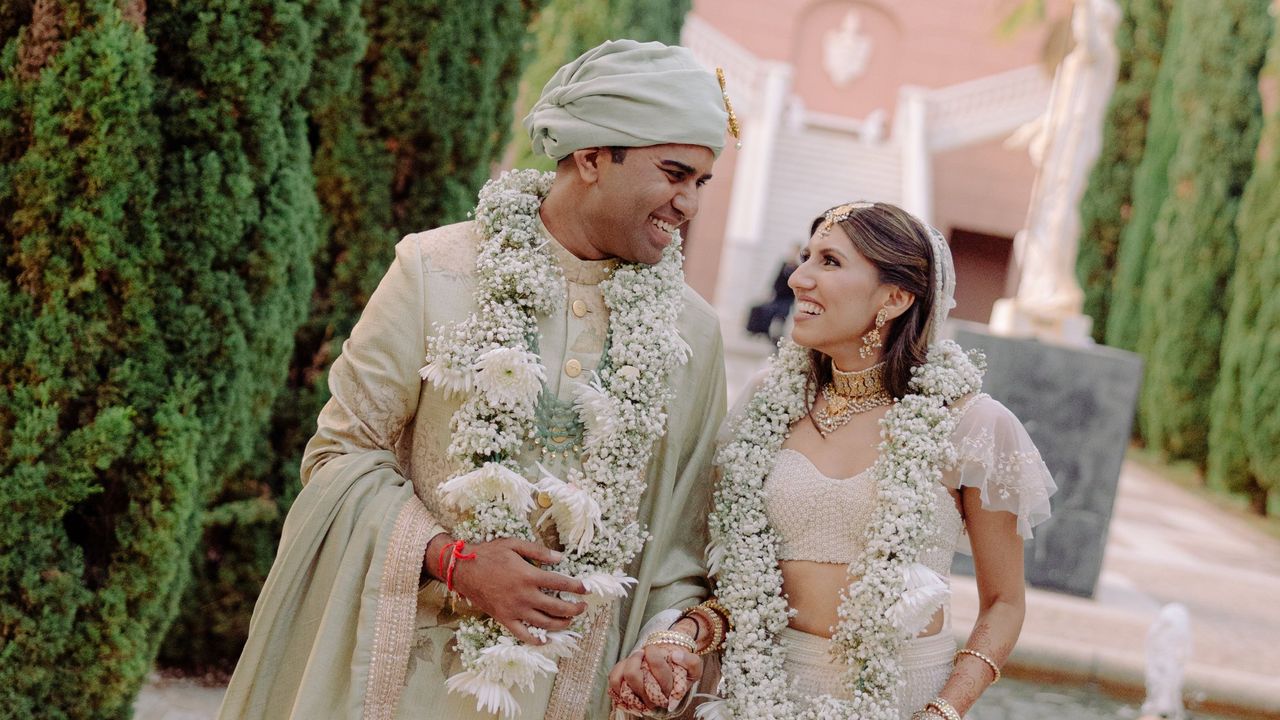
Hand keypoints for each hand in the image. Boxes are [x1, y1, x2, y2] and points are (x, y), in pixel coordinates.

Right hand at [435, 535, 587, 644]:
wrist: (463, 569)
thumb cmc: (489, 554)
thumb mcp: (514, 545)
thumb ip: (538, 551)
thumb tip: (560, 558)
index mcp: (529, 576)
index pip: (561, 584)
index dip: (576, 587)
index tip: (585, 589)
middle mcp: (525, 596)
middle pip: (557, 607)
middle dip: (574, 609)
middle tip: (582, 607)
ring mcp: (515, 610)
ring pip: (544, 623)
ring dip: (561, 624)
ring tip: (570, 621)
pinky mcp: (504, 619)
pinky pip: (523, 635)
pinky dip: (536, 640)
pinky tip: (546, 640)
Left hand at [607, 642, 702, 713]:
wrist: (669, 667)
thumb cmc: (680, 666)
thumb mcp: (694, 664)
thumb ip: (691, 661)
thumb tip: (675, 656)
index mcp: (671, 694)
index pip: (659, 678)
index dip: (654, 659)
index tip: (653, 648)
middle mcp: (654, 700)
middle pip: (634, 678)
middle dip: (637, 658)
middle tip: (645, 651)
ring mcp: (638, 699)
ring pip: (622, 681)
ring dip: (628, 662)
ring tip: (638, 656)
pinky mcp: (625, 696)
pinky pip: (614, 682)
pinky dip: (618, 669)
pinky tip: (629, 664)